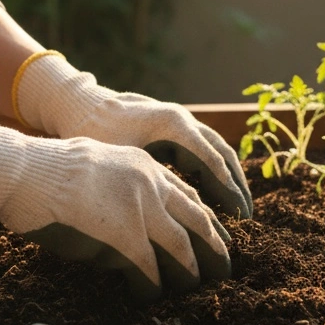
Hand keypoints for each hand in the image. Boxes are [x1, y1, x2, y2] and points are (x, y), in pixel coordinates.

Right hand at [0, 113, 231, 301]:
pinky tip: (151, 294)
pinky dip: (152, 284)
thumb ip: (126, 188)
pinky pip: (148, 267)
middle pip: (197, 220)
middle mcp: (150, 183)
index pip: (188, 195)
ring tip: (193, 286)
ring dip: (189, 270)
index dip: (205, 219)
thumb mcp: (100, 166)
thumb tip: (138, 221)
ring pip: (180, 246)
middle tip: (224, 268)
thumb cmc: (50, 172)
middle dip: (213, 247)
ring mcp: (140, 208)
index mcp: (145, 165)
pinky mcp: (125, 235)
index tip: (219, 236)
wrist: (26, 172)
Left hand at [13, 53, 252, 219]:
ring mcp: (178, 120)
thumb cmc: (95, 134)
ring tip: (238, 209)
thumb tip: (173, 220)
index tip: (240, 217)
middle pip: (222, 153)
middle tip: (246, 218)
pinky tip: (214, 194)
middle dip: (236, 185)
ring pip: (215, 149)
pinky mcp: (171, 126)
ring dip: (229, 177)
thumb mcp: (121, 161)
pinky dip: (213, 170)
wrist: (78, 103)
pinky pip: (202, 148)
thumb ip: (149, 185)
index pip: (212, 160)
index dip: (228, 190)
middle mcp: (182, 119)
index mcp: (173, 124)